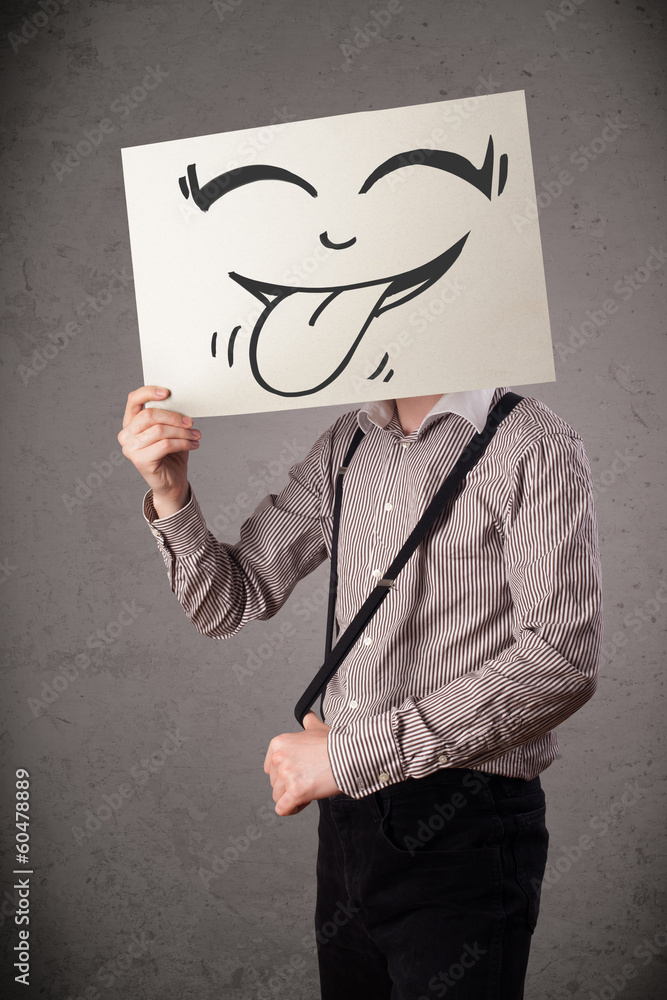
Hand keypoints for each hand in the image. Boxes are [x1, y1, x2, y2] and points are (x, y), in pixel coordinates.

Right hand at [118, 385, 199, 515]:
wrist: (172, 482)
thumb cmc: (171, 454)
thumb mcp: (170, 431)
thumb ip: (168, 417)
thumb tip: (180, 401)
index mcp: (130, 423)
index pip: (133, 400)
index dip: (149, 392)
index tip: (168, 392)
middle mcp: (126, 435)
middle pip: (149, 415)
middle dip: (174, 417)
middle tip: (190, 423)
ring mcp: (130, 449)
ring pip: (159, 430)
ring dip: (182, 432)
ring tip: (196, 435)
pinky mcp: (140, 461)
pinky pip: (165, 445)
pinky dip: (183, 443)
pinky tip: (193, 444)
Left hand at [264, 712, 342, 815]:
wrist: (349, 754)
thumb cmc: (335, 743)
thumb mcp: (317, 728)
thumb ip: (308, 722)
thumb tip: (307, 716)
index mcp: (278, 744)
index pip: (270, 768)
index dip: (285, 772)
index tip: (301, 770)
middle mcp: (278, 758)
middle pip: (275, 783)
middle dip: (290, 785)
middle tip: (310, 778)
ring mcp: (286, 775)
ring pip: (278, 797)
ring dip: (294, 797)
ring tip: (311, 787)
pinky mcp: (295, 791)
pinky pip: (283, 809)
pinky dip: (292, 809)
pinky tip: (305, 801)